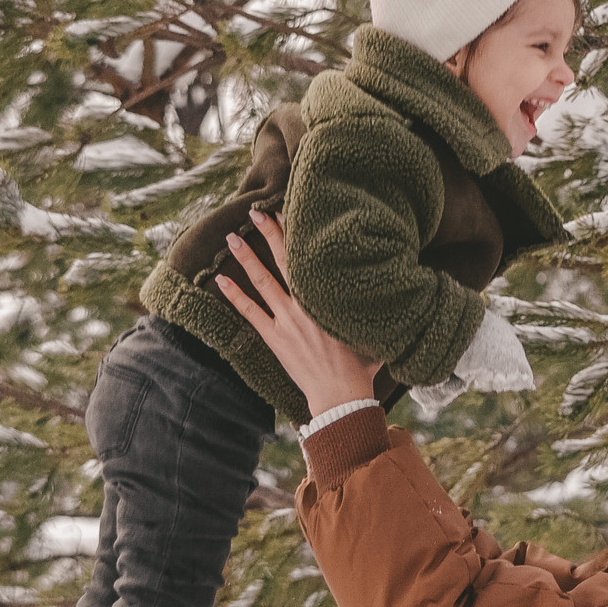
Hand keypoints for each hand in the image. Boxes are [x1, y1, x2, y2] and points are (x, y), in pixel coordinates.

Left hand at [217, 212, 379, 419]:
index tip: (286, 212)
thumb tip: (387, 288)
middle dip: (270, 234)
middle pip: (283, 261)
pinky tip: (220, 279)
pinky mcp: (274, 338)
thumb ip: (367, 307)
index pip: (308, 258)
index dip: (296, 234)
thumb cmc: (361, 365)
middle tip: (256, 212)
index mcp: (327, 298)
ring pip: (262, 281)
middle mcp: (305, 303)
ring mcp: (287, 320)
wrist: (342, 394)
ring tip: (232, 237)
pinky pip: (249, 312)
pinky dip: (234, 295)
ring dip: (247, 257)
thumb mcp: (370, 329)